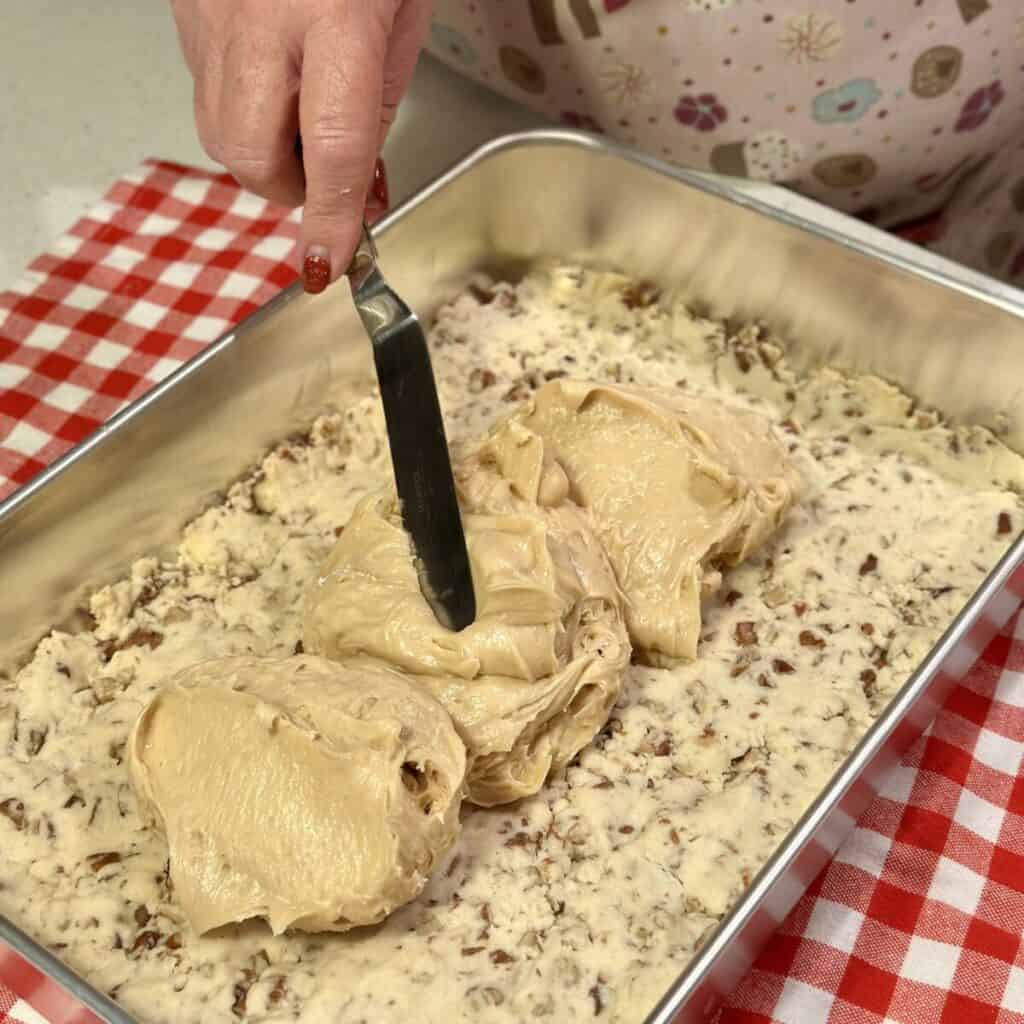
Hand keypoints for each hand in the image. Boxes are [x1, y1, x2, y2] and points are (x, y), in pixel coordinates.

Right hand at [170, 0, 432, 291]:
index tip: (326, 263)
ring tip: (300, 119)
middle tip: (322, 179)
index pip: (333, 148)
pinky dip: (241, 107)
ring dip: (263, 151)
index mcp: (336, 16)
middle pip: (247, 152)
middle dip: (287, 188)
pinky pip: (203, 86)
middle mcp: (262, 16)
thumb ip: (375, 108)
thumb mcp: (402, 21)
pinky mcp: (185, 7)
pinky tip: (273, 79)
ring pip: (215, 128)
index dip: (330, 218)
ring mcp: (212, 9)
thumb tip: (356, 184)